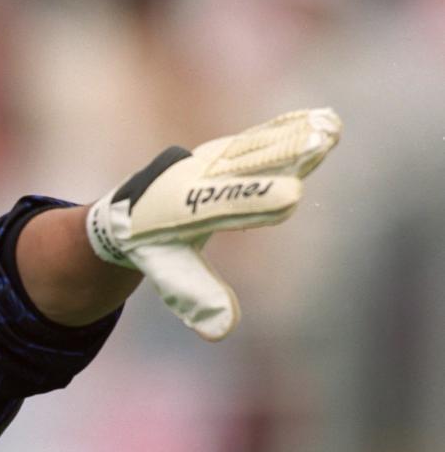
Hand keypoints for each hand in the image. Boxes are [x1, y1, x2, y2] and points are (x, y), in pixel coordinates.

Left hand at [86, 108, 341, 340]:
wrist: (122, 212)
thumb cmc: (150, 248)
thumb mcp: (169, 275)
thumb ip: (196, 298)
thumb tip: (221, 332)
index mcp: (183, 209)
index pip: (224, 206)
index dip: (255, 201)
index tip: (291, 198)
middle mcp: (196, 179)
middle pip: (245, 167)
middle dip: (280, 155)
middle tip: (319, 143)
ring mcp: (208, 161)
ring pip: (253, 146)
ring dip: (290, 135)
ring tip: (330, 124)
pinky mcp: (220, 152)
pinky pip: (254, 138)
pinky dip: (284, 128)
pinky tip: (320, 119)